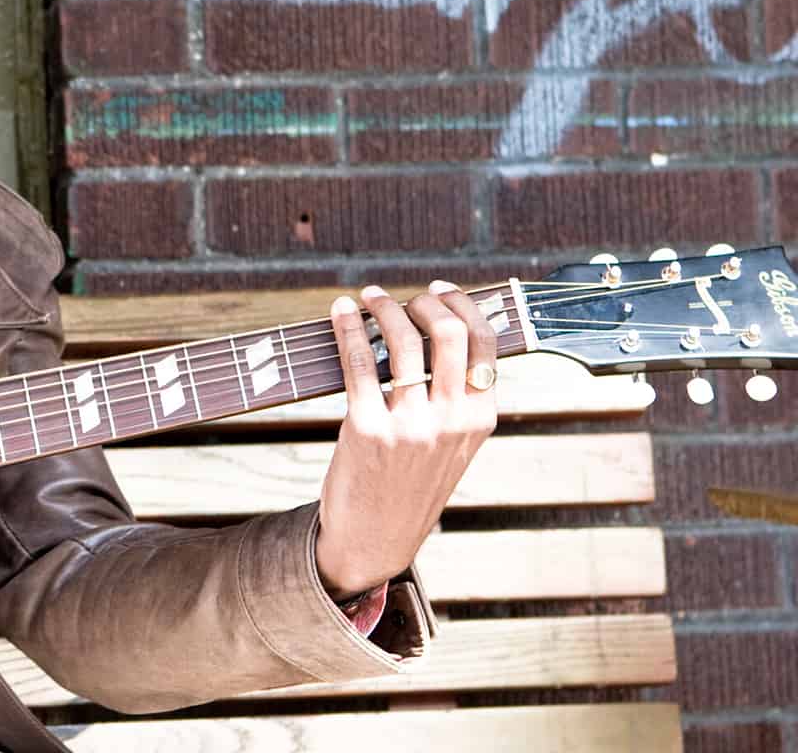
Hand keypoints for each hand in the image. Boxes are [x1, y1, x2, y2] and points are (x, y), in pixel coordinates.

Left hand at [315, 281, 498, 596]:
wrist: (376, 538)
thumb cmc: (411, 483)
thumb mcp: (453, 445)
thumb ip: (458, 397)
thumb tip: (447, 331)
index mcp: (480, 419)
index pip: (486, 344)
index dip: (463, 306)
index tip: (439, 289)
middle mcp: (452, 420)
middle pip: (449, 333)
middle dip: (423, 302)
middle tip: (399, 298)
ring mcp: (411, 425)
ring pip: (403, 341)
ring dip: (384, 307)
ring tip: (369, 297)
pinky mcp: (367, 429)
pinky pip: (358, 362)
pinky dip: (347, 327)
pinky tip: (340, 311)